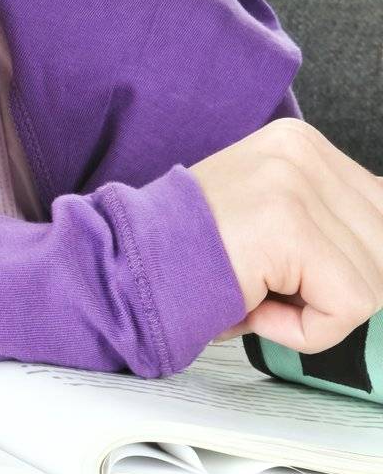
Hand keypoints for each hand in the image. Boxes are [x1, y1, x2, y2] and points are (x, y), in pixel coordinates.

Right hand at [188, 117, 382, 352]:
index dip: (343, 262)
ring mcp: (294, 186)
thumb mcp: (264, 216)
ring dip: (315, 312)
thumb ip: (323, 220)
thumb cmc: (180, 258)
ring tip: (252, 294)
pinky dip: (305, 330)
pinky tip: (253, 308)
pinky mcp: (288, 228)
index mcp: (297, 143)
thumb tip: (379, 253)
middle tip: (263, 289)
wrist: (116, 270)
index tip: (291, 275)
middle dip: (333, 289)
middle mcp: (300, 152)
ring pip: (374, 282)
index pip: (379, 211)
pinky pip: (349, 306)